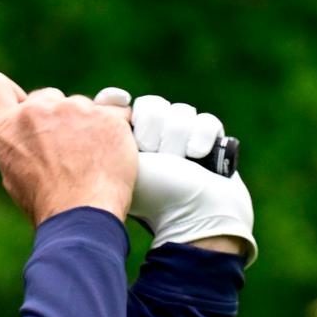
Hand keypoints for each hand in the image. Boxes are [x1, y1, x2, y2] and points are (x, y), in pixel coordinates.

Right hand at [0, 73, 136, 225]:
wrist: (83, 217)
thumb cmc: (48, 205)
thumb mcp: (14, 176)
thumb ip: (17, 145)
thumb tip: (25, 135)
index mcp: (8, 127)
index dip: (8, 94)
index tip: (20, 104)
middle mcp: (37, 111)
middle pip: (45, 96)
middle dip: (54, 116)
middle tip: (64, 148)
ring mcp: (74, 109)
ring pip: (81, 105)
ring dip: (86, 125)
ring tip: (90, 160)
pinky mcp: (107, 114)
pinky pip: (115, 113)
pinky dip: (114, 130)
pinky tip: (110, 156)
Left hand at [93, 88, 256, 266]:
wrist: (197, 215)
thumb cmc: (155, 196)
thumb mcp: (121, 165)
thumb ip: (108, 136)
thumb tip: (107, 101)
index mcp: (125, 147)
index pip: (119, 107)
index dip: (118, 105)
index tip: (120, 105)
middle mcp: (152, 142)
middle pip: (152, 106)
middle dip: (154, 130)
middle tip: (154, 155)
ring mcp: (182, 142)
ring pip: (180, 112)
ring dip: (179, 139)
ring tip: (179, 163)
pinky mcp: (209, 143)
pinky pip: (206, 121)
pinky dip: (203, 138)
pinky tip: (200, 157)